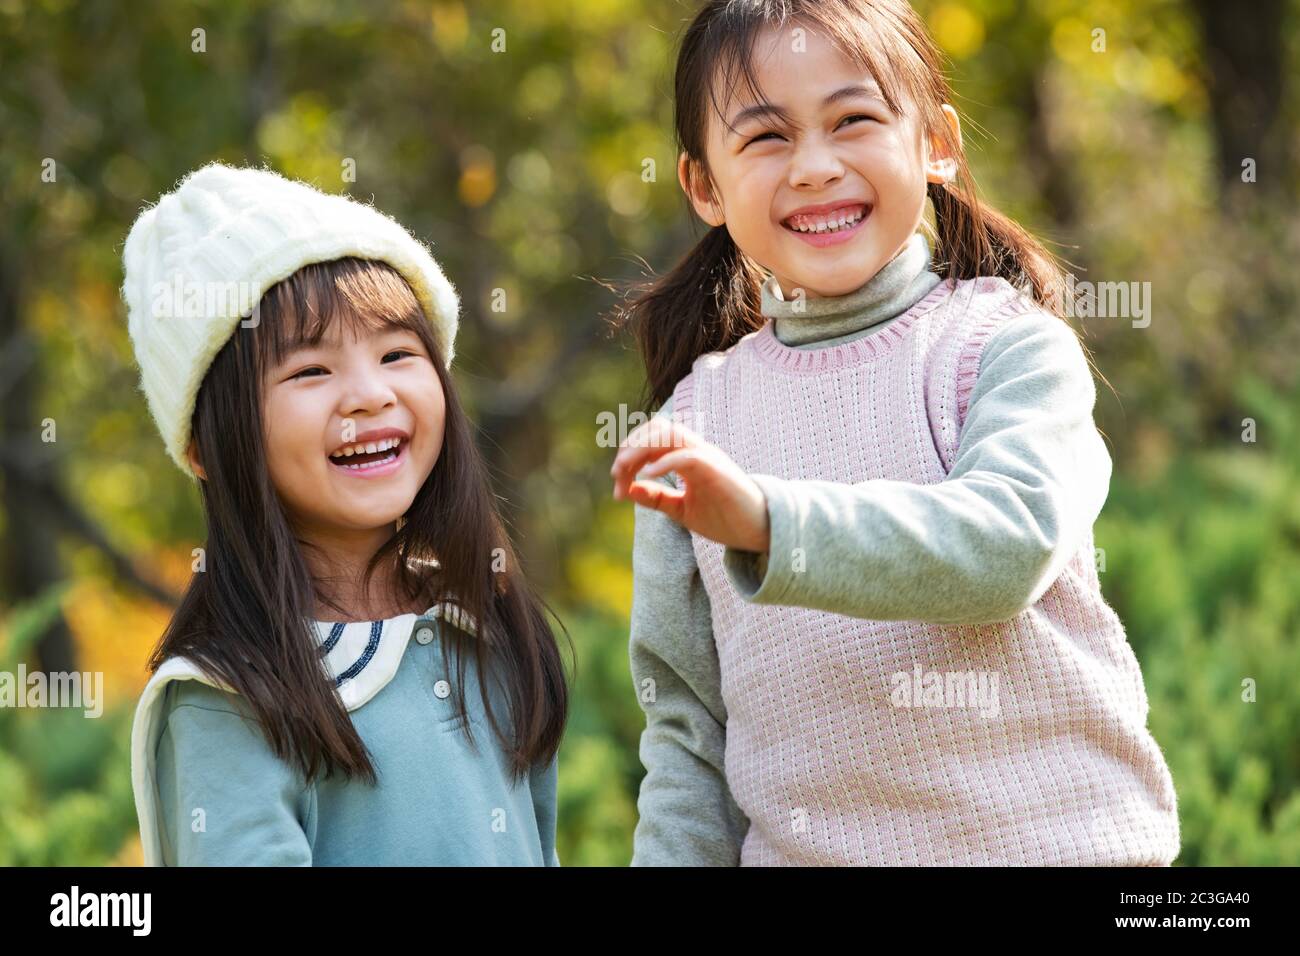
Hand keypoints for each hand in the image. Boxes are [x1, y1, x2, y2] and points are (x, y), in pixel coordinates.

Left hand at [610, 417, 769, 552]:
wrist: (759, 531)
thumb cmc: (725, 518)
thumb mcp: (682, 510)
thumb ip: (657, 499)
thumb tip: (629, 489)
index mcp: (688, 457)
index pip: (652, 440)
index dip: (629, 455)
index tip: (618, 486)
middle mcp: (697, 451)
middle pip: (658, 430)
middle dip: (630, 448)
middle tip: (616, 475)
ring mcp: (708, 457)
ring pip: (670, 435)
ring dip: (642, 448)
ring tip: (625, 470)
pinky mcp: (717, 470)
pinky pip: (687, 455)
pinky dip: (664, 461)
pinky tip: (648, 475)